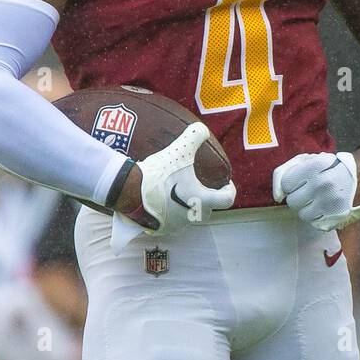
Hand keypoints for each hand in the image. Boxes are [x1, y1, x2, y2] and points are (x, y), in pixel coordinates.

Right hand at [115, 122, 235, 233]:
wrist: (129, 191)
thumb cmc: (158, 173)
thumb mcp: (178, 150)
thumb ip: (194, 137)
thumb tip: (202, 130)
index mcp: (201, 201)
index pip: (227, 199)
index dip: (229, 190)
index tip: (225, 183)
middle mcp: (191, 217)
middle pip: (208, 210)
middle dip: (208, 199)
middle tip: (201, 185)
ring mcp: (175, 225)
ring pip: (189, 216)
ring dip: (188, 206)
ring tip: (181, 191)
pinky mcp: (160, 229)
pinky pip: (171, 221)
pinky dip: (171, 212)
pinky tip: (164, 200)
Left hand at [272, 151, 359, 231]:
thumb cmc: (334, 166)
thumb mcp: (314, 158)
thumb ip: (291, 169)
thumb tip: (277, 193)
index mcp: (315, 167)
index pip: (286, 183)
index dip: (290, 184)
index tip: (298, 183)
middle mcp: (322, 185)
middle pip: (292, 201)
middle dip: (298, 197)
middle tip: (309, 192)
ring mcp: (330, 203)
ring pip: (302, 214)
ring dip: (307, 208)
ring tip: (317, 200)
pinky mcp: (337, 217)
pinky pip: (314, 223)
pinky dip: (317, 217)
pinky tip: (324, 208)